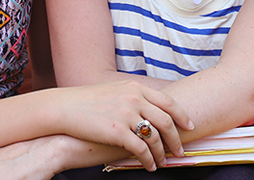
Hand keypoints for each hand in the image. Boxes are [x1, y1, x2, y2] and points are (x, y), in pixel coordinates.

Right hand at [52, 80, 193, 170]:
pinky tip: (148, 166)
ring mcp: (126, 114)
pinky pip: (141, 149)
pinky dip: (148, 160)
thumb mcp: (114, 90)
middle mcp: (134, 98)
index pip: (168, 102)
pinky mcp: (117, 131)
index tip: (188, 126)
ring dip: (162, 153)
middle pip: (166, 121)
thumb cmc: (87, 100)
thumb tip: (149, 108)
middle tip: (179, 152)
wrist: (64, 107)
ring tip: (163, 163)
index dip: (181, 116)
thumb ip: (133, 96)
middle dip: (176, 139)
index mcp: (135, 87)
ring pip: (155, 138)